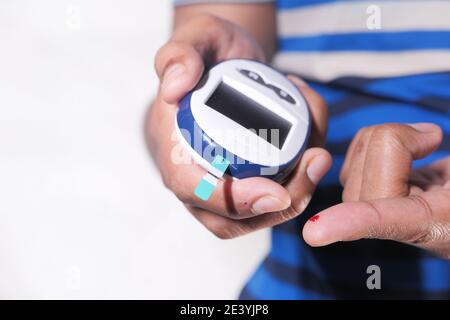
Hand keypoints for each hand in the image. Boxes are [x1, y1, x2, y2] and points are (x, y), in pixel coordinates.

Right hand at [146, 13, 330, 238]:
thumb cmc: (210, 54)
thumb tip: (174, 89)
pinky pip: (274, 195)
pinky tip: (313, 139)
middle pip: (232, 217)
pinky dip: (301, 176)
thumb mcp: (196, 38)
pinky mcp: (247, 180)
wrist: (227, 62)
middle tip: (315, 163)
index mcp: (174, 149)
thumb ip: (179, 55)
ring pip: (257, 214)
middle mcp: (196, 175)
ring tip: (319, 152)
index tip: (276, 192)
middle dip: (279, 204)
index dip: (233, 200)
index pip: (193, 190)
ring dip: (297, 192)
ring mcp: (223, 183)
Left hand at [303, 123, 449, 257]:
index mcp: (436, 226)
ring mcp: (386, 207)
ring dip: (383, 138)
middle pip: (365, 180)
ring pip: (353, 167)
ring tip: (423, 140)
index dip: (353, 223)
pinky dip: (375, 142)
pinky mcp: (379, 190)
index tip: (316, 233)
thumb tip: (427, 135)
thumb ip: (448, 167)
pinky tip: (407, 145)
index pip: (386, 221)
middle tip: (431, 137)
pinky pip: (356, 161)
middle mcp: (402, 223)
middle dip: (394, 141)